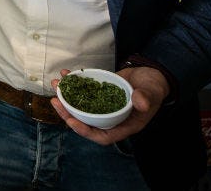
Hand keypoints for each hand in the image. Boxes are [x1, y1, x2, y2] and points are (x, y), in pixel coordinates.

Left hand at [50, 66, 169, 143]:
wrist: (152, 75)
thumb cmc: (154, 88)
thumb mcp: (152, 93)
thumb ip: (145, 98)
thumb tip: (141, 102)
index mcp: (124, 125)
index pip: (102, 135)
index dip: (85, 131)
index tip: (72, 121)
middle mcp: (111, 117)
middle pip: (86, 121)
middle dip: (68, 113)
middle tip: (56, 101)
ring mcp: (104, 105)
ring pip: (81, 106)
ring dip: (67, 97)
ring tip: (56, 85)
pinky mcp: (99, 93)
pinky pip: (83, 92)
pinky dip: (73, 84)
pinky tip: (65, 75)